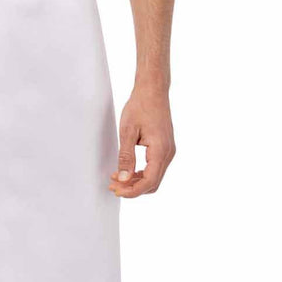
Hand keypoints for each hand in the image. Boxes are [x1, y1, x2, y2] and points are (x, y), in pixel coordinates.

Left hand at [109, 82, 175, 196]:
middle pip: (153, 183)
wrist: (153, 90)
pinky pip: (155, 167)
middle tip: (113, 185)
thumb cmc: (141, 106)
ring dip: (136, 181)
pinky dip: (142, 173)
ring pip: (154, 177)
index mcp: (160, 150)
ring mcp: (168, 151)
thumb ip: (126, 156)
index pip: (149, 182)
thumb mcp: (128, 131)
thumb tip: (123, 178)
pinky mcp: (165, 147)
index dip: (132, 191)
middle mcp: (168, 153)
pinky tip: (127, 170)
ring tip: (117, 178)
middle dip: (133, 188)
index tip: (116, 190)